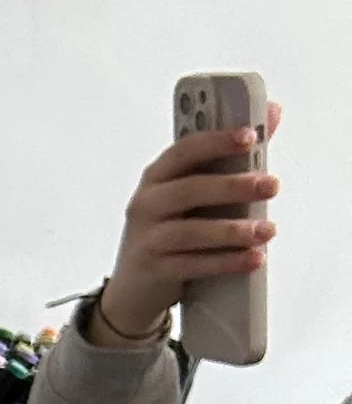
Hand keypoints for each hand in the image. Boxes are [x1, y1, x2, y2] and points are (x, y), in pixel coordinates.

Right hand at [96, 102, 281, 342]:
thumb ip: (230, 157)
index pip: (185, 150)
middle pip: (190, 189)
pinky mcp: (154, 270)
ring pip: (191, 231)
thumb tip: (270, 115)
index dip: (216, 141)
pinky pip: (193, 264)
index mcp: (158, 177)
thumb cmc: (170, 231)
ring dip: (233, 230)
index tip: (250, 136)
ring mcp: (148, 238)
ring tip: (266, 230)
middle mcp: (147, 203)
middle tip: (270, 185)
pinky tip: (252, 258)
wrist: (133, 288)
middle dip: (233, 186)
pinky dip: (226, 262)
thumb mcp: (193, 193)